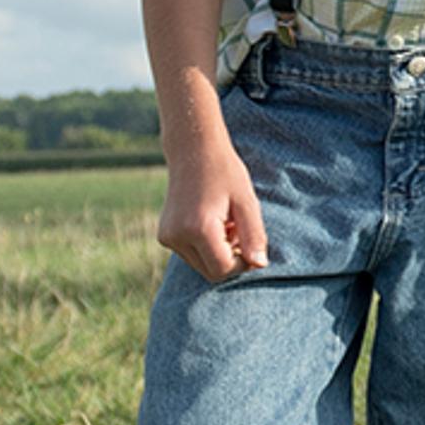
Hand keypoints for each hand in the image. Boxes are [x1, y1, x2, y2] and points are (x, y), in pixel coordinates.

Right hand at [156, 142, 271, 280]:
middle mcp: (177, 236)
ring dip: (220, 253)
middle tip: (239, 230)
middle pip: (211, 272)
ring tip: (226, 223)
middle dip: (231, 259)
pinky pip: (192, 255)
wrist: (193, 152)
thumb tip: (260, 265)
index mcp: (198, 228)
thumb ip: (254, 236)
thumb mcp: (247, 202)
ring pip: (202, 265)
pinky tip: (213, 222)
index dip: (243, 264)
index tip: (253, 246)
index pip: (223, 269)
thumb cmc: (225, 173)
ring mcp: (167, 237)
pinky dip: (207, 246)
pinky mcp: (165, 236)